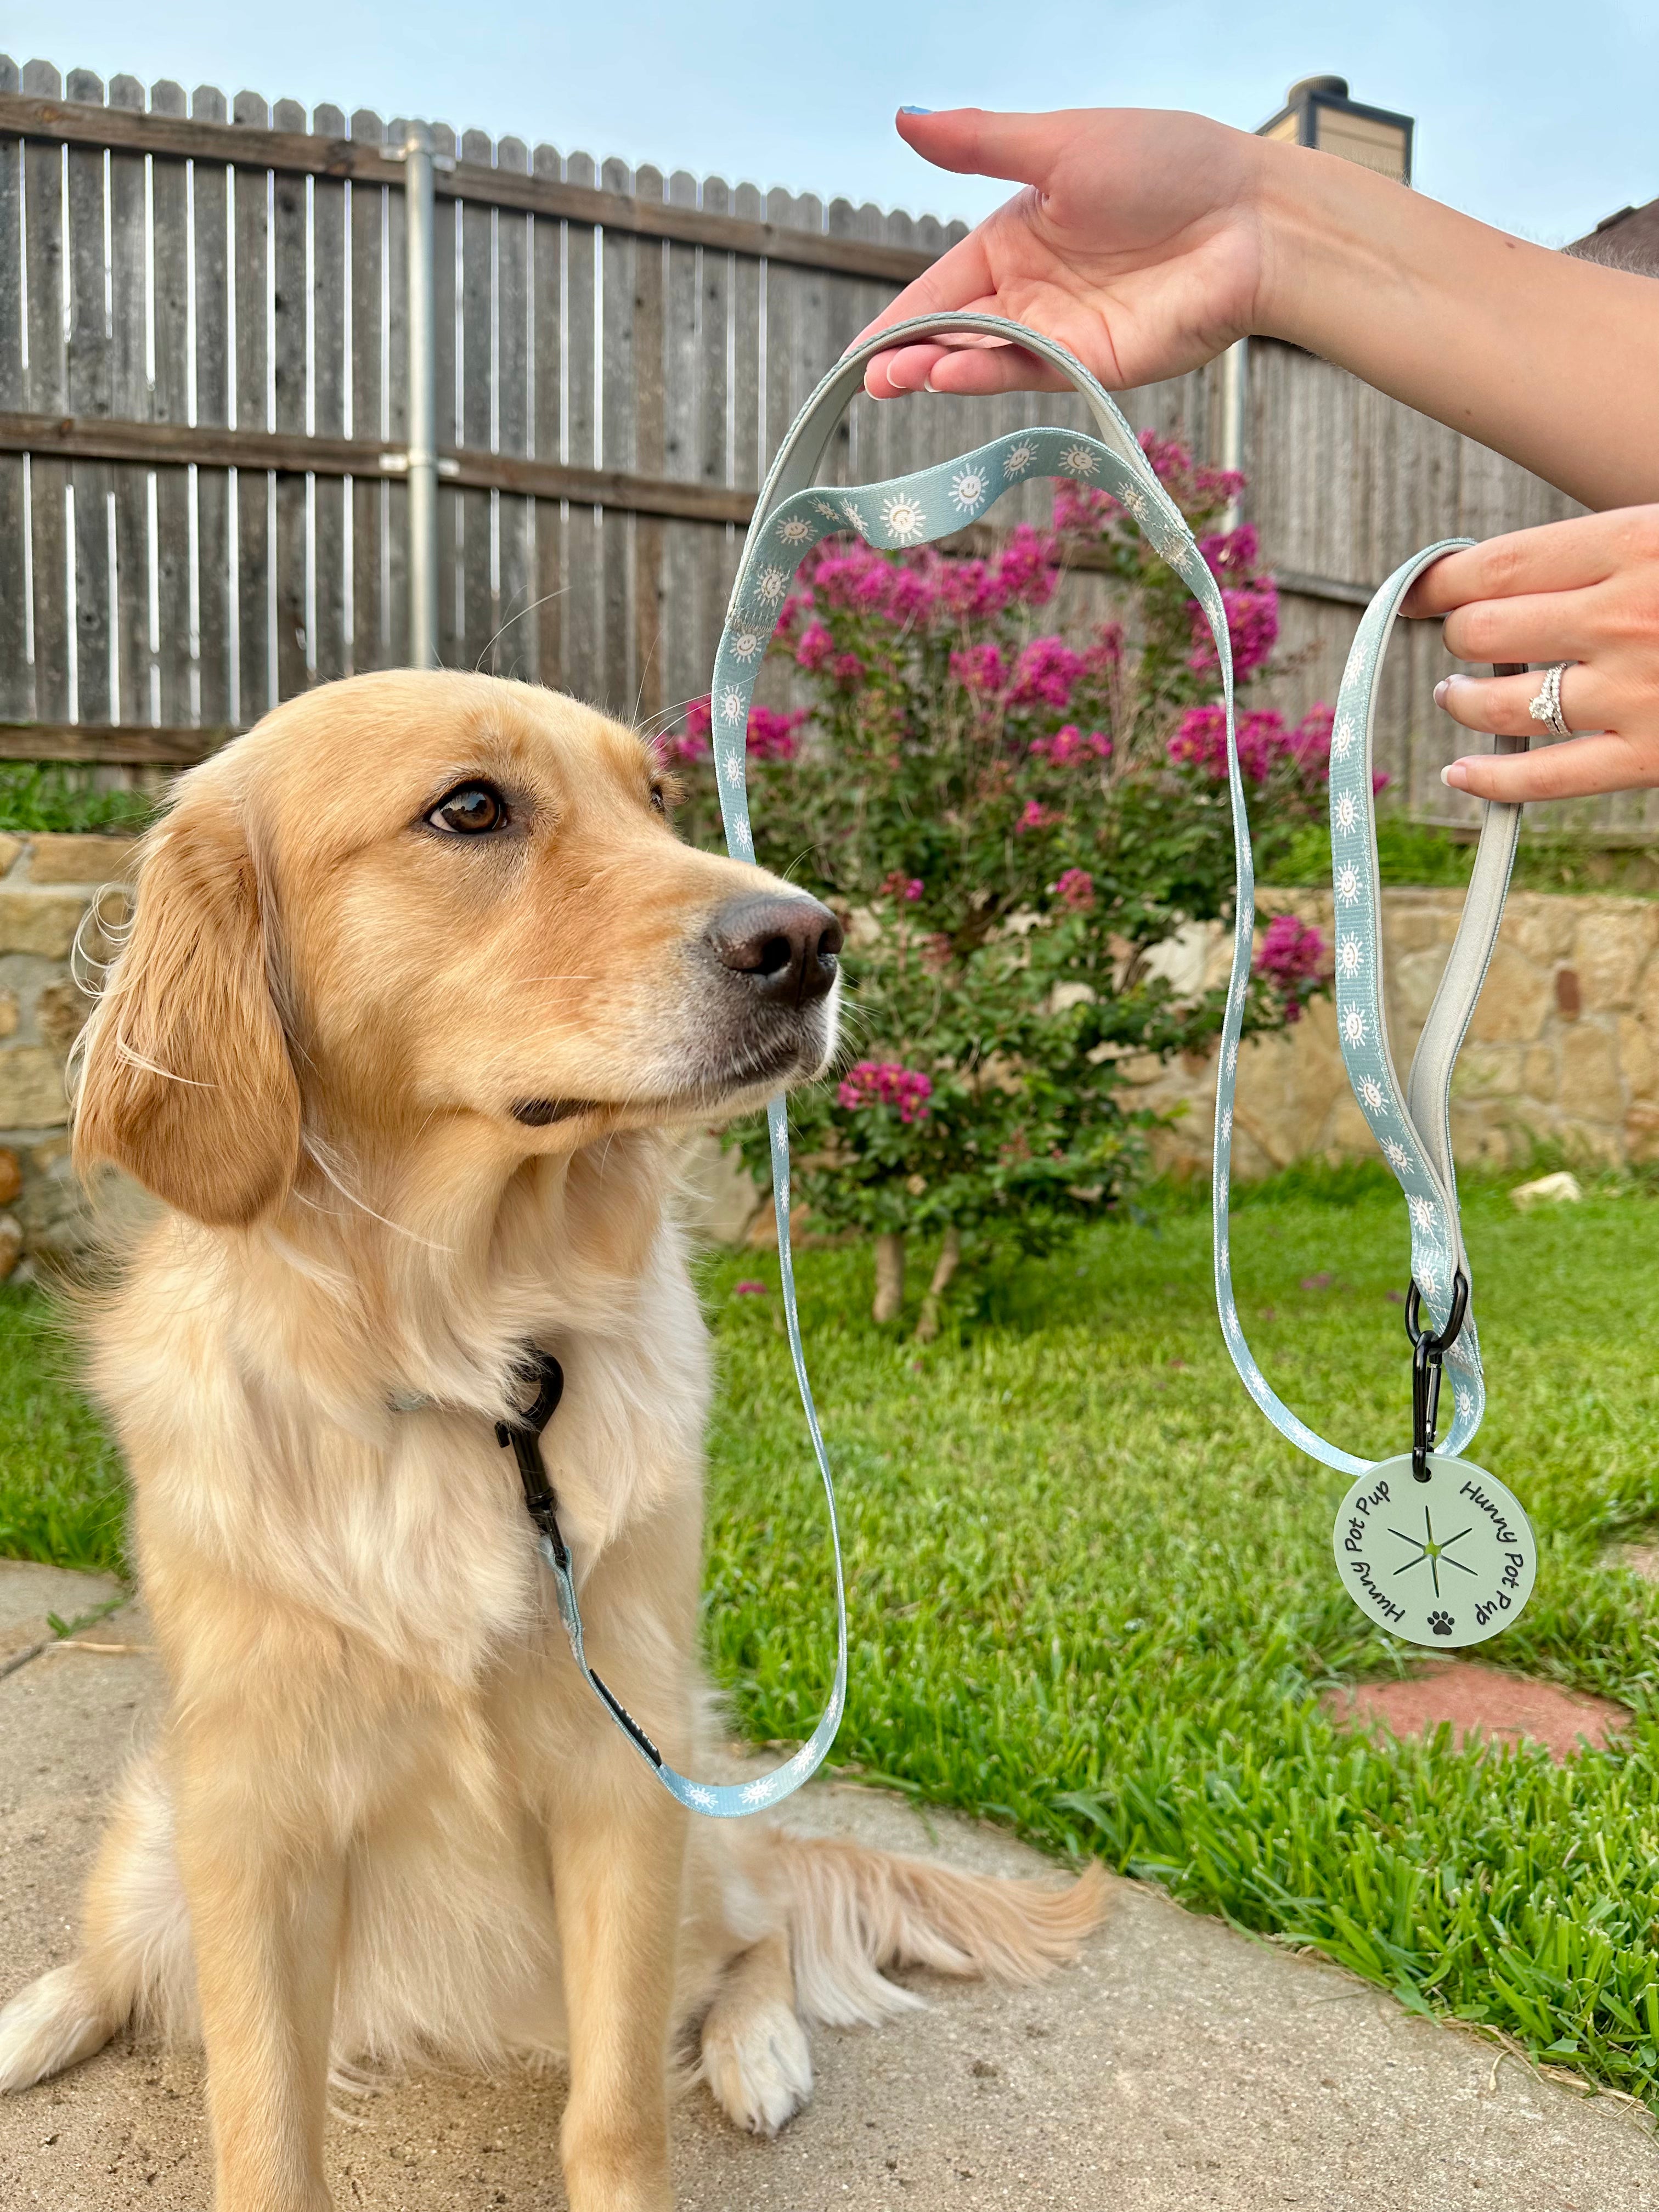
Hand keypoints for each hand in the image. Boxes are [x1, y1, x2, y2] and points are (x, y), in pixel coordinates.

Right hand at [857, 108, 1266, 400]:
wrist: (1254, 216)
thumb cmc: (1169, 164)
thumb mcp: (1061, 144)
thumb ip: (980, 142)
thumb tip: (903, 119)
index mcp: (1017, 237)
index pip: (940, 286)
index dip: (898, 318)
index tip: (857, 354)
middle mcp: (1034, 292)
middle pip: (954, 332)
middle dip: (907, 356)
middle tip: (867, 378)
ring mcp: (1064, 333)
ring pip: (985, 359)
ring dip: (938, 368)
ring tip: (894, 378)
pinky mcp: (1096, 366)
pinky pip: (1031, 373)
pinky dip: (987, 375)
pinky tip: (950, 370)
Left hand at [1403, 508, 1658, 800]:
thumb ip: (1603, 554)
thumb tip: (1513, 574)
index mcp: (1633, 546)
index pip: (1499, 566)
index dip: (1440, 582)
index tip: (1419, 590)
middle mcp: (1623, 619)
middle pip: (1484, 632)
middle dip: (1458, 637)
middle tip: (1462, 640)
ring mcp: (1634, 693)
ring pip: (1498, 707)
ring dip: (1460, 700)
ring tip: (1454, 692)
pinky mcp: (1650, 756)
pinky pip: (1544, 778)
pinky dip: (1489, 780)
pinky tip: (1460, 773)